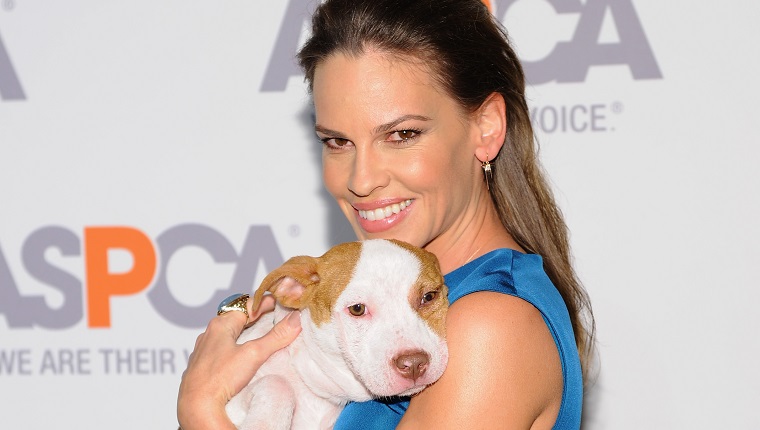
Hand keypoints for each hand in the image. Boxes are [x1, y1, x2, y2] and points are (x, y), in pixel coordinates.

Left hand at [177, 295, 301, 429]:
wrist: (196, 407)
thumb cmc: (219, 378)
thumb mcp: (254, 354)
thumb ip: (276, 336)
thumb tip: (295, 320)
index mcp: (219, 325)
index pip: (246, 305)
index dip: (264, 302)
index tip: (278, 301)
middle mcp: (209, 335)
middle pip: (237, 319)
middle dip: (255, 318)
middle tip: (274, 317)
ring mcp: (204, 352)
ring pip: (228, 335)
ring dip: (244, 334)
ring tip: (261, 336)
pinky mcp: (203, 367)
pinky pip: (222, 351)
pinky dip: (235, 349)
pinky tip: (241, 357)